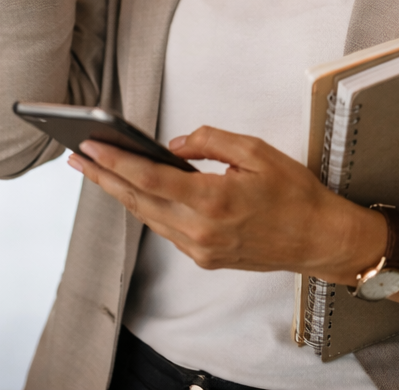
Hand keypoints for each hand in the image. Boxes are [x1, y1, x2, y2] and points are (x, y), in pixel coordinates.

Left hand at [68, 125, 378, 277]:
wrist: (320, 239)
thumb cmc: (295, 194)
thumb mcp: (257, 152)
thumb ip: (212, 141)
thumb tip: (175, 143)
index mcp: (214, 200)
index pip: (151, 180)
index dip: (116, 162)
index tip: (91, 146)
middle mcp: (201, 230)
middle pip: (139, 202)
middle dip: (104, 177)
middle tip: (78, 155)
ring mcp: (201, 249)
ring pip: (148, 218)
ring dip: (120, 193)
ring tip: (98, 169)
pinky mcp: (205, 258)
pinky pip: (166, 229)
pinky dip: (147, 208)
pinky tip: (136, 191)